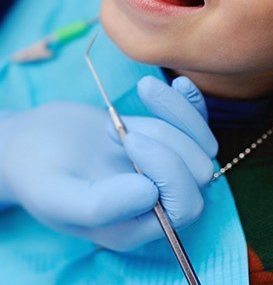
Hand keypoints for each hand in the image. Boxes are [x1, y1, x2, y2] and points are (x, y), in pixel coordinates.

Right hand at [0, 76, 216, 250]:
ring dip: (176, 114)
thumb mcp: (56, 193)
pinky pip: (197, 122)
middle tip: (119, 128)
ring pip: (202, 143)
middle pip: (199, 171)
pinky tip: (178, 83)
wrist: (34, 142)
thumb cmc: (38, 172)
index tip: (130, 139)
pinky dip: (192, 102)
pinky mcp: (166, 139)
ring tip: (137, 98)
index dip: (168, 171)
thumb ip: (99, 204)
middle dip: (167, 140)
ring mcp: (165, 168)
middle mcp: (159, 201)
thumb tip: (151, 194)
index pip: (184, 206)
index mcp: (137, 226)